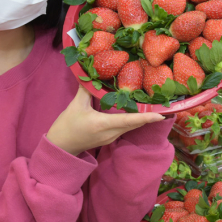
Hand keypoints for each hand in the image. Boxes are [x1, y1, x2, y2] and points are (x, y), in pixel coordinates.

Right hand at [47, 86, 165, 155]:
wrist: (60, 147)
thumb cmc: (66, 126)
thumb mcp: (75, 105)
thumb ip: (86, 89)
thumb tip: (92, 73)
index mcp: (104, 124)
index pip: (130, 120)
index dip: (146, 117)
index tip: (161, 115)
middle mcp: (111, 133)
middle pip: (134, 123)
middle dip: (149, 115)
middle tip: (162, 105)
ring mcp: (111, 138)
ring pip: (131, 126)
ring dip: (141, 117)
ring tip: (152, 106)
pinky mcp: (109, 138)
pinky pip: (125, 128)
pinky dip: (132, 120)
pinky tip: (135, 111)